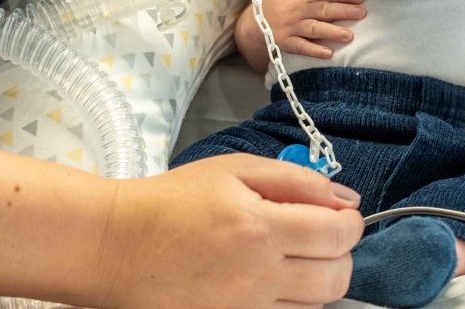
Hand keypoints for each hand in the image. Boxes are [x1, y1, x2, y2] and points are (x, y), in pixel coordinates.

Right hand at [99, 154, 363, 307]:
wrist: (114, 245)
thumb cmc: (171, 202)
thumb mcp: (234, 170)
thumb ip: (296, 180)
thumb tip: (344, 198)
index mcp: (258, 227)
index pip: (338, 234)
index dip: (350, 222)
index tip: (340, 216)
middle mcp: (255, 275)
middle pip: (336, 278)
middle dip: (340, 254)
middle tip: (319, 238)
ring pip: (315, 305)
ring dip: (316, 280)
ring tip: (289, 259)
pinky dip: (289, 303)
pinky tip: (270, 283)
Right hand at [262, 0, 364, 58]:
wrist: (255, 20)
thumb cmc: (285, 6)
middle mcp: (299, 11)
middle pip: (323, 10)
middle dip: (343, 11)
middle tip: (361, 13)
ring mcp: (292, 27)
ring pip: (313, 28)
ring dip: (331, 31)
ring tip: (349, 36)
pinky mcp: (286, 42)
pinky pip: (301, 47)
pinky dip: (314, 50)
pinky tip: (328, 53)